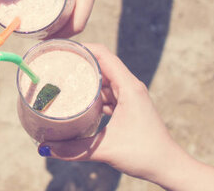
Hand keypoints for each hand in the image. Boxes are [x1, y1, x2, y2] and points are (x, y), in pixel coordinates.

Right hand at [39, 44, 186, 181]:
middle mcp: (130, 86)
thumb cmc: (144, 154)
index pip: (103, 54)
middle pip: (102, 63)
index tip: (62, 49)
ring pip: (105, 78)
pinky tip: (79, 100)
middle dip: (80, 62)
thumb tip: (45, 147)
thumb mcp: (105, 150)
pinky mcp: (129, 106)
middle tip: (56, 64)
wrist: (168, 166)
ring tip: (63, 79)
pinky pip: (109, 92)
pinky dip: (94, 93)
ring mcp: (130, 96)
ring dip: (87, 78)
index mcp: (128, 87)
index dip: (83, 48)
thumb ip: (74, 149)